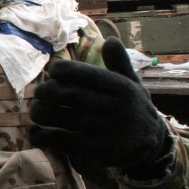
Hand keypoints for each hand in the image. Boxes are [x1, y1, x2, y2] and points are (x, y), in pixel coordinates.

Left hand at [29, 37, 171, 178]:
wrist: (153, 144)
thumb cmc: (134, 108)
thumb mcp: (133, 84)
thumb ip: (120, 63)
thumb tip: (111, 39)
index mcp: (121, 87)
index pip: (86, 74)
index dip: (64, 70)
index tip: (52, 72)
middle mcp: (116, 107)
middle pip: (72, 95)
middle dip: (48, 92)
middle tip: (39, 93)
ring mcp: (109, 129)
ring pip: (66, 119)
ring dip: (43, 114)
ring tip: (34, 111)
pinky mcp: (101, 149)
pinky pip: (67, 142)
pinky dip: (46, 138)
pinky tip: (35, 133)